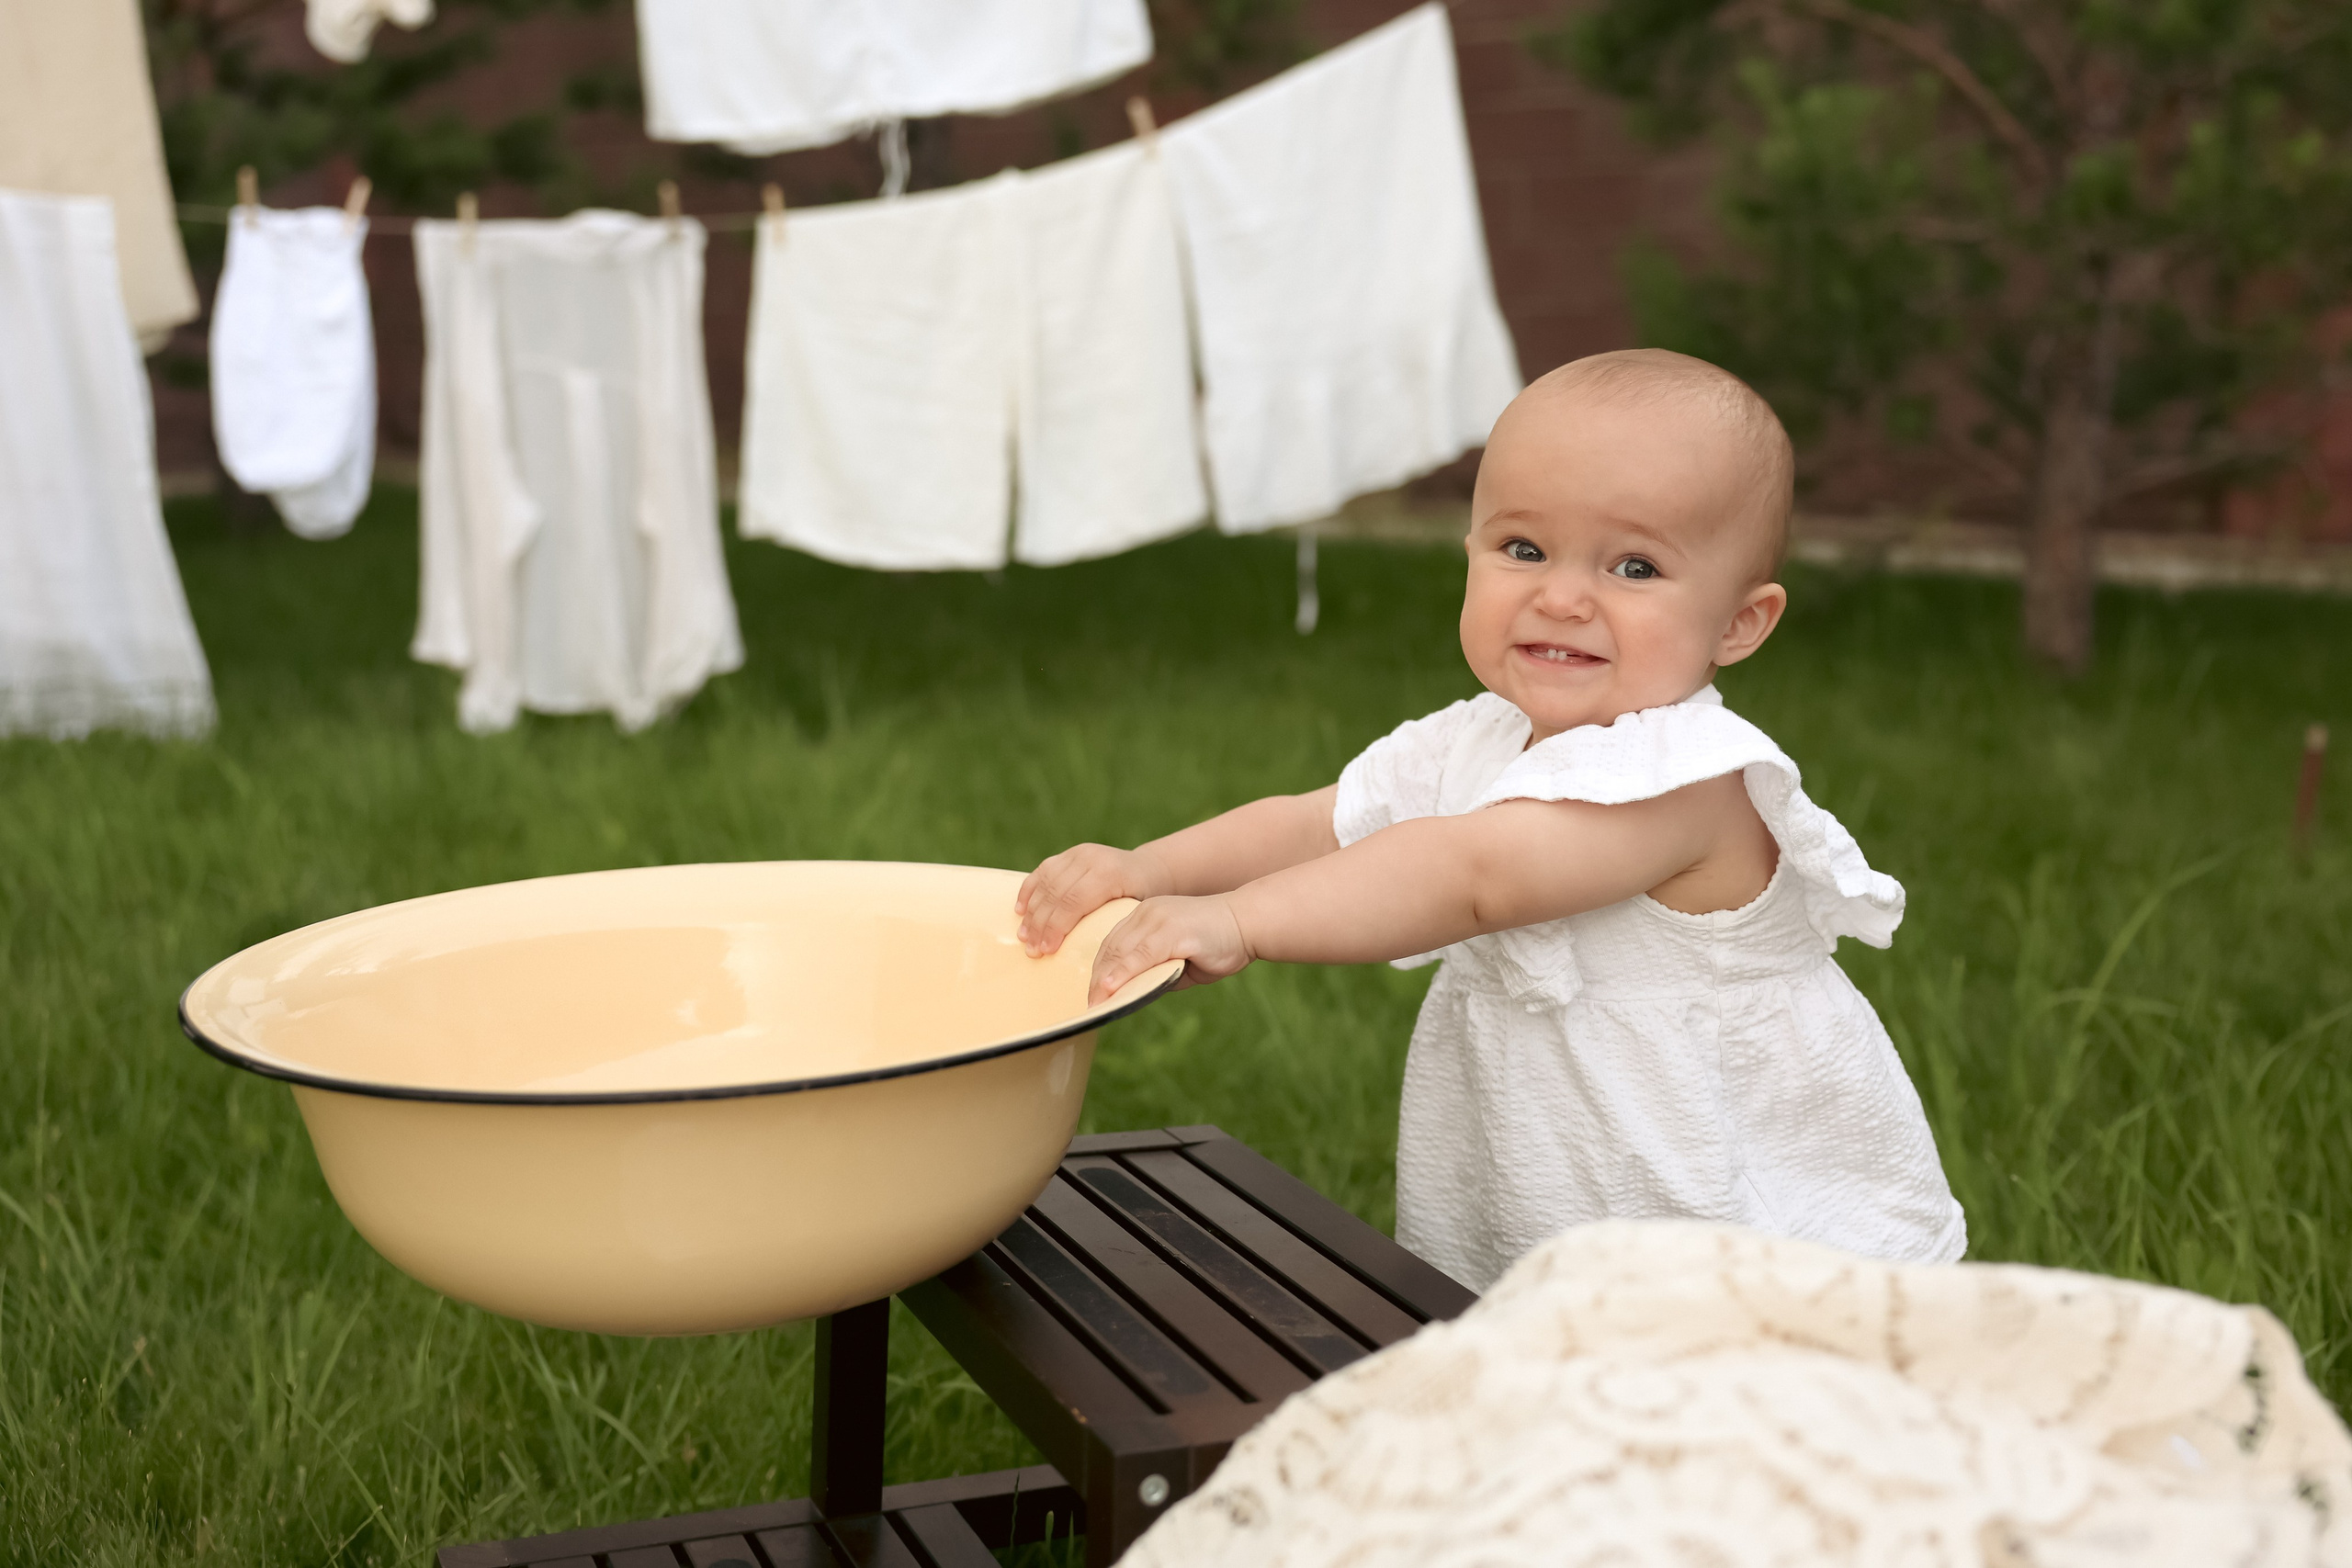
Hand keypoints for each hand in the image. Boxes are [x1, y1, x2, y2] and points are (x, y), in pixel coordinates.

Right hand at [1016, 843, 1173, 956]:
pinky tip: (1021, 910)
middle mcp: (1091, 859)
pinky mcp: (1069, 854)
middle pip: (1056, 893)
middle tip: (1032, 951)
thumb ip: (1113, 928)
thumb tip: (1097, 964)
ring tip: (1024, 936)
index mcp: (1110, 873)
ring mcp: (1079, 853)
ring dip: (1031, 912)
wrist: (1149, 868)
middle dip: (1040, 925)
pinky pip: (1043, 871)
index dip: (1056, 927)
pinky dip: (1029, 890)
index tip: (1047, 951)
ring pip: (1046, 882)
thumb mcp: (1136, 913)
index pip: (1074, 901)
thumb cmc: (1143, 899)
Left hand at [1089, 895, 1251, 1003]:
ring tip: (1095, 1003)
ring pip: (1121, 950)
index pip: (1110, 944)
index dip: (1097, 971)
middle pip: (1109, 947)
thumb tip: (1130, 994)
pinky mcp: (1172, 929)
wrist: (1249, 924)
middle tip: (1087, 1006)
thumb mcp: (1177, 960)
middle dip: (1096, 979)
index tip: (1088, 995)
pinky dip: (1124, 972)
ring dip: (1105, 979)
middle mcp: (1146, 912)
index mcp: (1143, 916)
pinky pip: (1141, 954)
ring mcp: (1158, 918)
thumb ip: (1154, 972)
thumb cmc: (1216, 944)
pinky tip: (1111, 988)